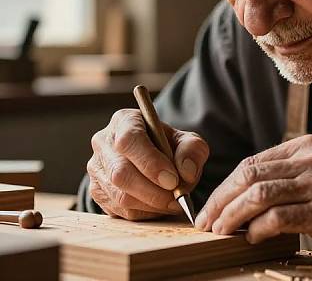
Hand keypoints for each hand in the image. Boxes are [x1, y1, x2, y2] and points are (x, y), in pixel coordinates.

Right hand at [87, 108, 208, 219]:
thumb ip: (192, 150)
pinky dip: (143, 213)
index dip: (150, 163)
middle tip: (176, 197)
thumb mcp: (187, 141)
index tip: (172, 180)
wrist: (154, 158)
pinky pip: (118, 211)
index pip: (129, 140)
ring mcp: (96, 168)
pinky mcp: (96, 191)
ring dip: (151, 204)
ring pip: (119, 195)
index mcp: (124, 121)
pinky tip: (158, 206)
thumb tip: (186, 171)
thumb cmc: (168, 146)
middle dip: (153, 191)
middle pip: (121, 173)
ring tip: (172, 202)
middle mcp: (103, 142)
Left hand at [195, 134, 311, 279]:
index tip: (210, 206)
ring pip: (260, 194)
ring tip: (219, 231)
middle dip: (222, 200)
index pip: (252, 162)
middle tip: (206, 221)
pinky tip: (250, 238)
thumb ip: (283, 177)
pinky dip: (258, 228)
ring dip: (233, 215)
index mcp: (306, 146)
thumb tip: (237, 196)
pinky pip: (280, 217)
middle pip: (251, 175)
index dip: (225, 186)